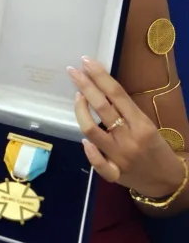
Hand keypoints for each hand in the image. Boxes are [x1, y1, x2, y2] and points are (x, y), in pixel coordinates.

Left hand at [70, 57, 185, 197]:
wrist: (168, 180)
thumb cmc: (155, 148)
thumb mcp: (147, 125)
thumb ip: (126, 112)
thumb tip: (100, 90)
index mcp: (141, 123)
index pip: (117, 94)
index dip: (100, 76)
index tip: (86, 62)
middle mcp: (129, 137)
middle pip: (102, 107)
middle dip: (85, 86)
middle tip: (73, 71)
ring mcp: (120, 156)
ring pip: (91, 130)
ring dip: (80, 111)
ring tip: (77, 97)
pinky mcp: (115, 173)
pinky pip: (97, 163)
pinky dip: (89, 152)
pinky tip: (83, 141)